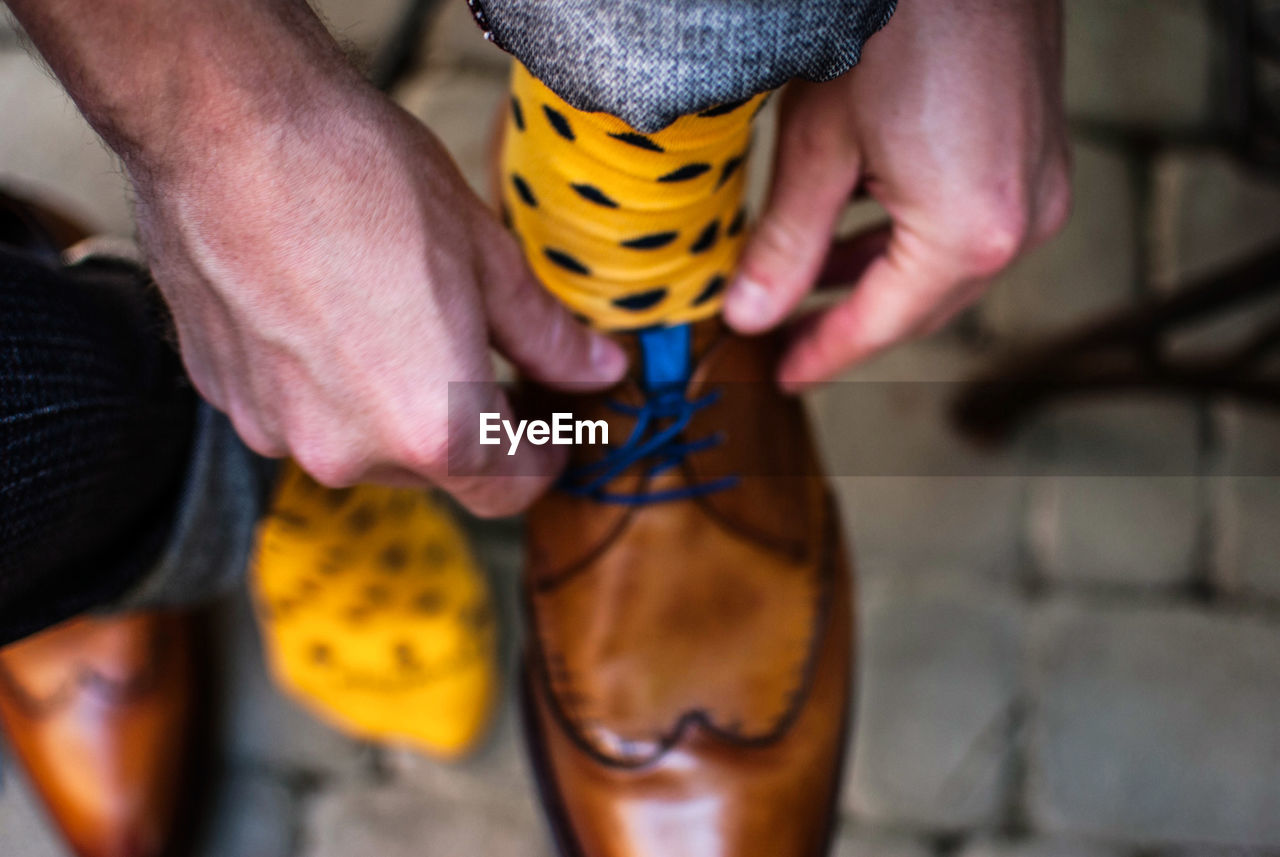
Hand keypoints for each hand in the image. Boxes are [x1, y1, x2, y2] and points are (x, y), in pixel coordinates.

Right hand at [130, 77, 624, 515]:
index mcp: (431, 428)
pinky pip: (297, 408)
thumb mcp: (485, 254)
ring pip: (361, 441)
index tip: (550, 422)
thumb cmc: (360, 177)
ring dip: (390, 399)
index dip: (544, 456)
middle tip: (482, 349)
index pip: (509, 488)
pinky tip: (327, 307)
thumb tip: (597, 370)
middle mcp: (348, 453)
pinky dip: (323, 379)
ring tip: (395, 312)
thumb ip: (545, 335)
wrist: (219, 122)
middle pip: (434, 466)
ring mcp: (275, 429)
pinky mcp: (221, 395)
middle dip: (466, 420)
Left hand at [724, 0, 1070, 388]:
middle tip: (787, 334)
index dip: (825, 354)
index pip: (882, 324)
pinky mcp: (1038, 152)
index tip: (784, 374)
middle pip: (921, 305)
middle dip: (848, 320)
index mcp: (969, 233)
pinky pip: (970, 224)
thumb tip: (750, 315)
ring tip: (807, 276)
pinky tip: (858, 223)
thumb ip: (785, 241)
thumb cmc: (893, 25)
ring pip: (946, 267)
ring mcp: (1040, 186)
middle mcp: (1023, 223)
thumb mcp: (818, 144)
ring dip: (877, 277)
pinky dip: (911, 237)